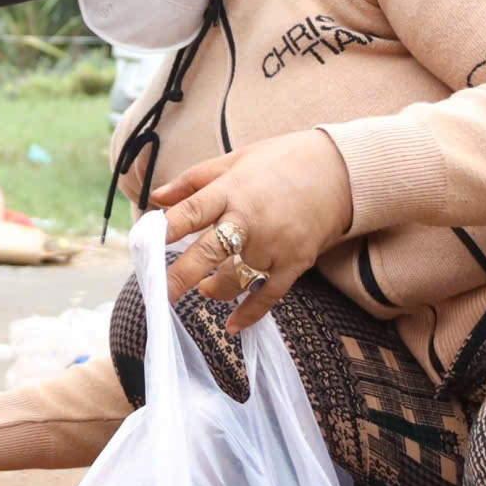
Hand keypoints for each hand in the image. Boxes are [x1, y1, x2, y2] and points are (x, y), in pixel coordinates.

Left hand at [152, 129, 354, 332]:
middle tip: (159, 295)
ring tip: (206, 289)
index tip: (144, 246)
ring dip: (214, 291)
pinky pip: (268, 296)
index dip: (164, 231)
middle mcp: (250, 220)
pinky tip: (233, 326)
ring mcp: (274, 244)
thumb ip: (194, 181)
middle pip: (207, 254)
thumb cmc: (283, 161)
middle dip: (179, 277)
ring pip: (234, 280)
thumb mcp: (236, 160)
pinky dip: (249, 314)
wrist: (341, 171)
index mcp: (232, 190)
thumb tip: (156, 198)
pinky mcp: (295, 263)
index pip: (190, 213)